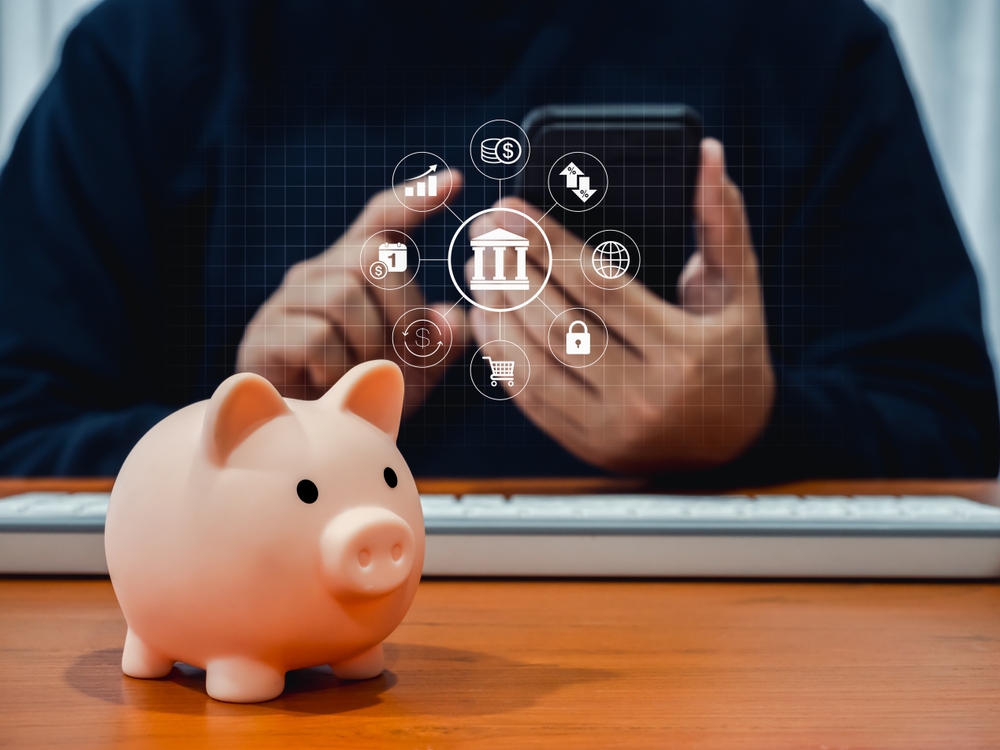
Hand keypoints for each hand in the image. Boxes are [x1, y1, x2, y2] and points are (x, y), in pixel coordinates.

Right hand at [236, 171, 466, 412]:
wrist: (307, 438)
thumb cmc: (361, 392)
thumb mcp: (415, 368)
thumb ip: (441, 341)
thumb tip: (450, 317)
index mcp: (357, 269)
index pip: (384, 219)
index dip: (416, 199)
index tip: (456, 182)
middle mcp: (321, 271)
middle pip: (374, 257)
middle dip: (403, 310)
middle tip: (402, 355)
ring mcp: (289, 300)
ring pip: (345, 297)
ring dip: (370, 346)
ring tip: (363, 373)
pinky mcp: (266, 333)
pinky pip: (317, 338)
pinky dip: (339, 369)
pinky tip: (332, 384)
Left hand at [467, 139, 774, 472]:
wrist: (735, 442)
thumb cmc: (733, 352)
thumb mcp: (738, 289)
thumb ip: (722, 222)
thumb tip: (707, 152)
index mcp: (684, 349)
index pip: (600, 286)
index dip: (548, 244)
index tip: (510, 210)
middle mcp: (646, 395)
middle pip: (558, 323)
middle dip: (511, 271)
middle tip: (484, 232)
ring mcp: (611, 428)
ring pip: (534, 364)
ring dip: (497, 310)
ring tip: (479, 268)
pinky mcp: (586, 445)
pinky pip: (529, 397)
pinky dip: (500, 354)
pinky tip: (486, 316)